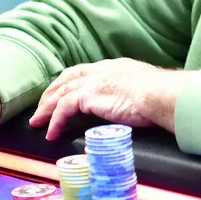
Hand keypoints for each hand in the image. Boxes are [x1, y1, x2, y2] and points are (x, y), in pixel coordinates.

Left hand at [29, 58, 165, 139]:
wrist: (162, 94)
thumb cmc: (163, 96)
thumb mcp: (147, 89)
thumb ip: (135, 94)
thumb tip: (137, 106)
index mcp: (116, 67)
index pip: (86, 70)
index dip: (71, 80)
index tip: (62, 90)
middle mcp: (103, 70)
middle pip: (68, 77)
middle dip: (52, 91)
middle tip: (42, 106)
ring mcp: (94, 81)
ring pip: (61, 93)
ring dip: (47, 108)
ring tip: (38, 122)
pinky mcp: (89, 96)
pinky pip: (63, 108)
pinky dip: (55, 121)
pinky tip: (51, 133)